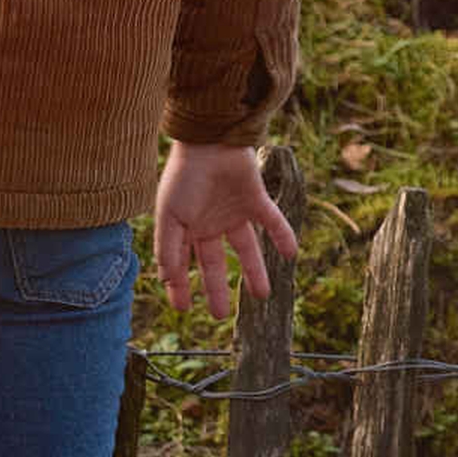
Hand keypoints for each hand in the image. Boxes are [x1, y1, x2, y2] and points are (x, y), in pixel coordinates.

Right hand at [154, 141, 297, 320]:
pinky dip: (284, 236)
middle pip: (215, 263)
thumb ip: (168, 249)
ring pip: (246, 249)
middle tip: (219, 315)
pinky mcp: (256, 199)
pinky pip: (273, 222)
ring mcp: (234, 212)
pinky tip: (291, 254)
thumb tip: (166, 281)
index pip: (183, 264)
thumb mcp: (170, 216)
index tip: (183, 309)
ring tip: (262, 295)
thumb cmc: (184, 176)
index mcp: (186, 227)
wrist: (209, 140)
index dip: (181, 286)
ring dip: (255, 271)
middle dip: (216, 288)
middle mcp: (210, 223)